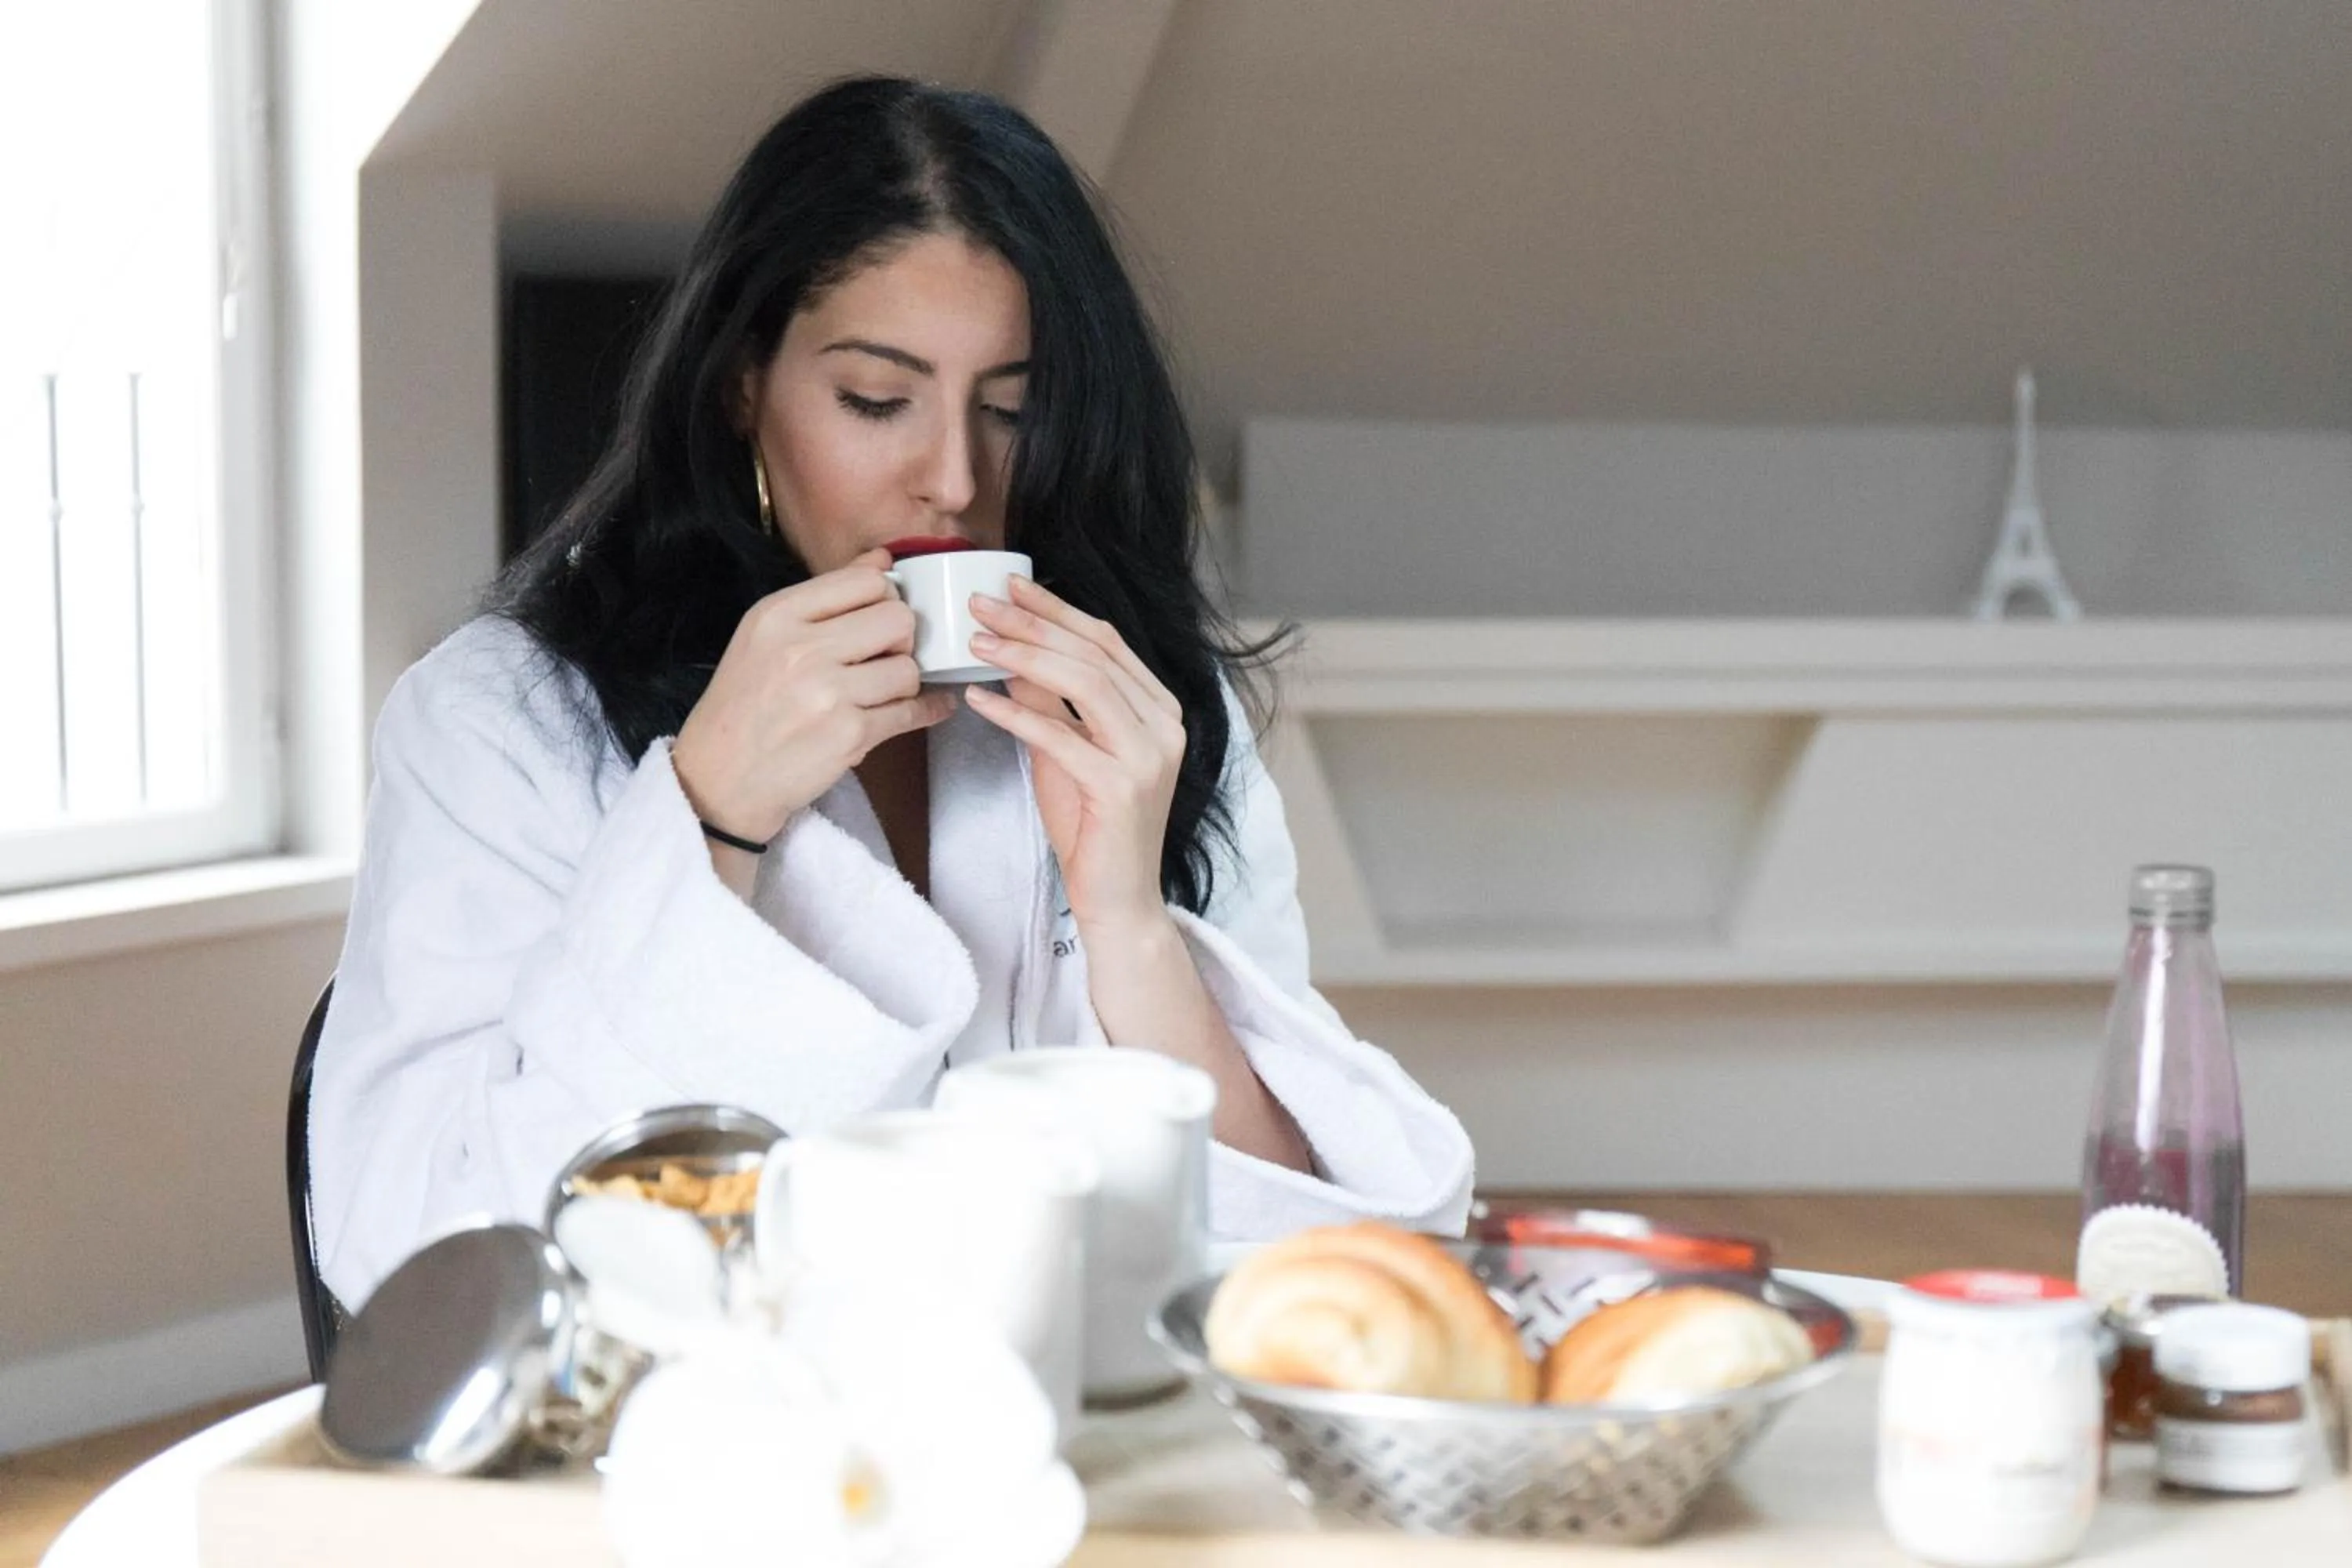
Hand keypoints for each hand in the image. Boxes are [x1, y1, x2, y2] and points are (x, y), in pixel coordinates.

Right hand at [672, 548, 954, 846]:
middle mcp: (801, 648)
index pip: (865, 580)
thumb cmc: (745, 706)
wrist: (720, 779)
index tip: (880, 618)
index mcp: (778, 615)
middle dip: (902, 638)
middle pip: (897, 618)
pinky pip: (912, 711)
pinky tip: (930, 707)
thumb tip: (883, 560)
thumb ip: (825, 597)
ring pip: (908, 667)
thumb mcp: (765, 637)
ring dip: (905, 681)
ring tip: (884, 691)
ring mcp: (827, 693)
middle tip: (887, 656)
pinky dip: (929, 709)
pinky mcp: (850, 735)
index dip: (886, 598)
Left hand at [962, 576, 1185, 936]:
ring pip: (1083, 683)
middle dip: (1032, 623)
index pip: (1107, 640)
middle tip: (979, 603)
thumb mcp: (1068, 751)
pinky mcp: (1120, 787)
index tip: (1011, 585)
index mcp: (1159, 708)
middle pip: (1093, 653)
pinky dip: (1013, 714)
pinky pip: (1059, 736)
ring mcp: (1148, 756)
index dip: (1056, 609)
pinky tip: (977, 698)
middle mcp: (1164, 725)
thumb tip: (1012, 650)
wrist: (1118, 899)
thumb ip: (1050, 702)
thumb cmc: (1093, 827)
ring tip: (975, 641)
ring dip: (1023, 656)